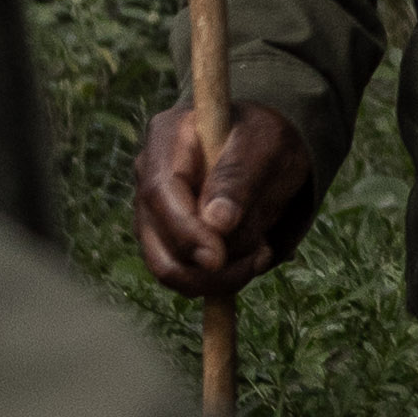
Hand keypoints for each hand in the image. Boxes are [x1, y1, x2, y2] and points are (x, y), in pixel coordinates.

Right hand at [131, 101, 327, 296]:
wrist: (268, 154)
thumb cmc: (265, 140)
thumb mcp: (265, 146)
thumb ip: (239, 178)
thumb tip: (217, 223)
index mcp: (167, 136)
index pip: (160, 192)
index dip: (186, 231)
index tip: (218, 259)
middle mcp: (149, 175)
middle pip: (156, 239)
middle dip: (207, 266)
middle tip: (260, 255)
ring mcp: (153, 211)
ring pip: (168, 267)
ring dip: (220, 276)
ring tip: (261, 252)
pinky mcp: (167, 240)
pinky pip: (185, 276)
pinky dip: (221, 280)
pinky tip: (252, 258)